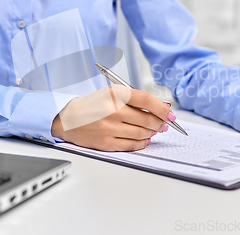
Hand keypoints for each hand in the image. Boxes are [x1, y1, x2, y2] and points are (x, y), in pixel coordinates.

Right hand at [51, 85, 174, 150]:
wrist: (69, 118)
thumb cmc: (94, 105)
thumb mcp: (113, 94)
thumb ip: (136, 100)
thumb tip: (162, 109)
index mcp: (116, 94)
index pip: (147, 101)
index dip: (163, 110)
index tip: (170, 115)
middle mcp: (113, 110)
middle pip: (148, 120)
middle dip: (160, 123)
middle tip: (163, 124)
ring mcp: (109, 128)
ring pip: (142, 134)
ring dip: (151, 133)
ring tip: (152, 131)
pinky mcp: (106, 143)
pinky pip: (133, 145)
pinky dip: (142, 143)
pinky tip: (143, 139)